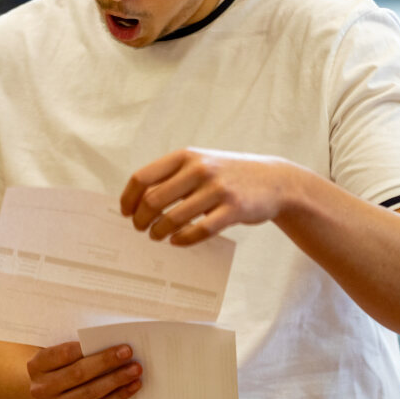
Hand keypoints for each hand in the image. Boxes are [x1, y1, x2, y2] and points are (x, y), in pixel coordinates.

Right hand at [27, 341, 141, 398]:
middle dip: (106, 361)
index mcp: (36, 366)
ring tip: (135, 370)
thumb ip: (79, 350)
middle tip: (129, 352)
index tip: (111, 341)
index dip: (88, 346)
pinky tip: (132, 387)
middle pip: (78, 373)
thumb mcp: (61, 357)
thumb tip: (113, 343)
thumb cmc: (63, 368)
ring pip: (90, 392)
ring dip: (116, 380)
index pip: (63, 353)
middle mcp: (41, 390)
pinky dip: (118, 397)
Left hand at [120, 147, 290, 245]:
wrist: (274, 180)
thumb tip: (138, 201)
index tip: (125, 212)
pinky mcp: (234, 209)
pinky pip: (200, 230)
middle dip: (141, 219)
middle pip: (154, 200)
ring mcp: (218, 189)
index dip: (129, 198)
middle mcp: (200, 169)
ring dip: (159, 232)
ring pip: (174, 218)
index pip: (143, 177)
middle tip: (140, 228)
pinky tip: (177, 241)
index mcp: (185, 156)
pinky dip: (183, 239)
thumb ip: (173, 177)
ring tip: (157, 236)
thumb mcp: (200, 164)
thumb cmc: (228, 174)